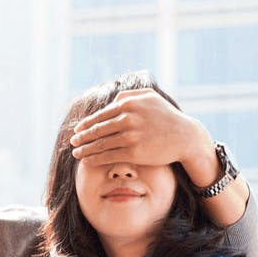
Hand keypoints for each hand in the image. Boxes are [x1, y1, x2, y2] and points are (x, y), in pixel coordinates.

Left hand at [69, 88, 219, 185]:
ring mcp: (131, 136)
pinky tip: (88, 161)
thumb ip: (129, 95)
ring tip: (77, 153)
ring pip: (101, 144)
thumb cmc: (166, 117)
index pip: (101, 115)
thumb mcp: (150, 98)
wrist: (184, 136)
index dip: (86, 124)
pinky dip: (95, 159)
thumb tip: (112, 101)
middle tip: (72, 143)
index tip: (77, 130)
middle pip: (98, 130)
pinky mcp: (135, 153)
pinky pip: (109, 156)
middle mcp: (128, 118)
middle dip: (82, 137)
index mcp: (129, 104)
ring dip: (86, 150)